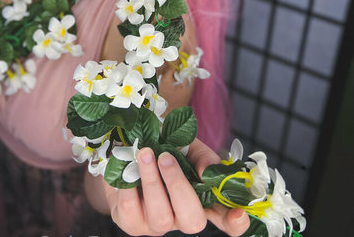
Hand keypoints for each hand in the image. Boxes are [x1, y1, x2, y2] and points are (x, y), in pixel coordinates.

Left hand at [104, 138, 249, 235]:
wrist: (129, 144)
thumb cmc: (164, 146)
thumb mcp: (188, 146)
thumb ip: (203, 158)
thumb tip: (208, 174)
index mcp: (201, 201)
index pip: (225, 219)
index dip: (234, 223)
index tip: (239, 212)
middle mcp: (181, 218)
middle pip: (192, 221)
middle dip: (178, 187)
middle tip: (165, 157)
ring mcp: (155, 224)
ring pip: (160, 218)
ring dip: (152, 182)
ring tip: (144, 154)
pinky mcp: (130, 222)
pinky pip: (130, 211)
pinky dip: (128, 186)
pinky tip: (127, 168)